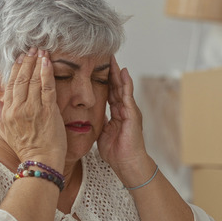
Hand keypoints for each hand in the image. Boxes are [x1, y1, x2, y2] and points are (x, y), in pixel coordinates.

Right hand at [0, 48, 65, 169]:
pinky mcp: (48, 112)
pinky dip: (47, 73)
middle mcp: (18, 109)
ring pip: (33, 80)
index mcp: (7, 113)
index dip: (16, 69)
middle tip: (32, 49)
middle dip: (27, 61)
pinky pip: (47, 87)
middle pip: (21, 79)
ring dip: (37, 63)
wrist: (40, 162)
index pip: (10, 85)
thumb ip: (1, 114)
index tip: (21, 58)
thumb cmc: (26, 149)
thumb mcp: (7, 132)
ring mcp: (33, 109)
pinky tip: (48, 62)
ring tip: (41, 51)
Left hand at [98, 56, 153, 184]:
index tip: (96, 67)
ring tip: (113, 59)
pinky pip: (128, 96)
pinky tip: (123, 73)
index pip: (108, 93)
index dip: (103, 80)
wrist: (128, 164)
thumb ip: (99, 123)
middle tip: (105, 55)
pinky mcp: (133, 114)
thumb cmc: (116, 153)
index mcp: (116, 114)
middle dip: (110, 72)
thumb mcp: (102, 134)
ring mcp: (130, 111)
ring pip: (122, 87)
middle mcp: (124, 110)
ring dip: (118, 73)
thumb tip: (88, 116)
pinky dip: (126, 84)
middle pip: (116, 86)